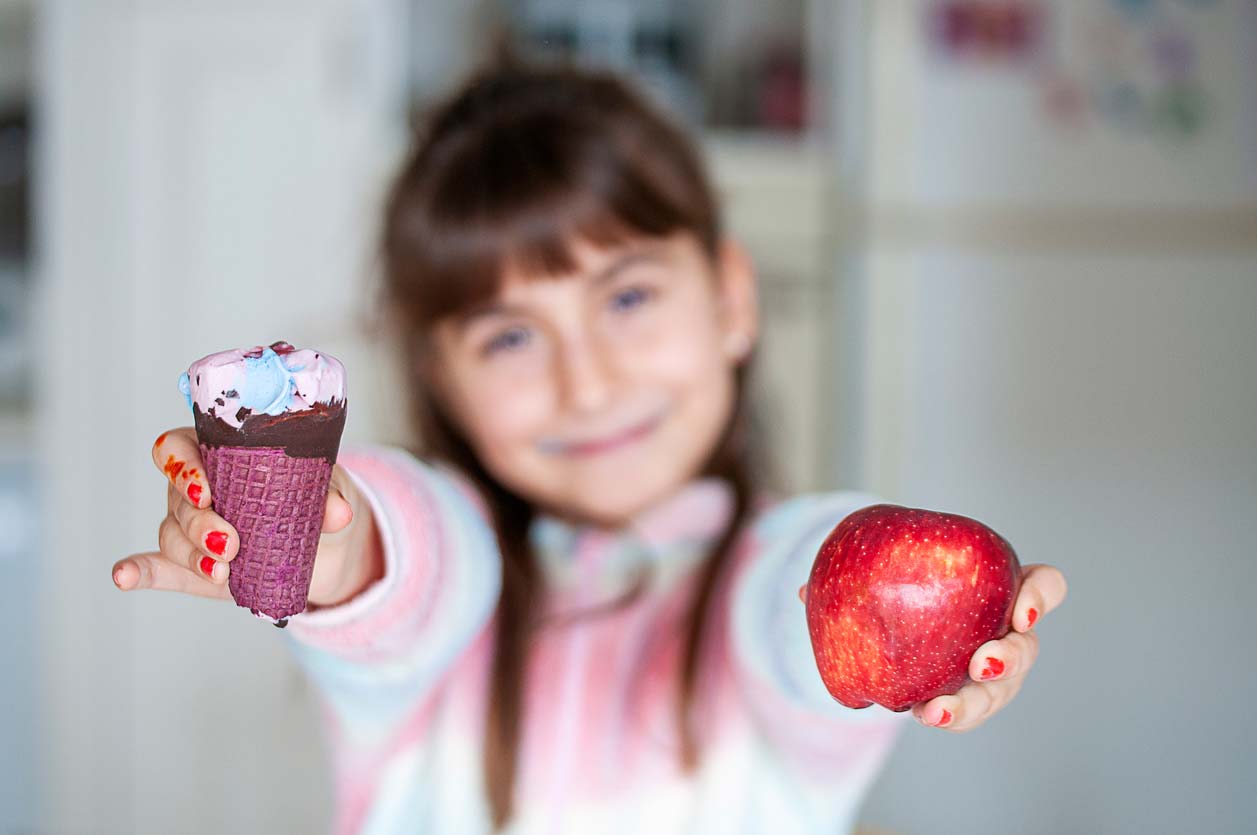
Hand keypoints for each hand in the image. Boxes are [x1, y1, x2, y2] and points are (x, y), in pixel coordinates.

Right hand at [112, 427, 361, 604]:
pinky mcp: (192, 568)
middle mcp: (198, 488)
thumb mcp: (330, 493)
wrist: (324, 551)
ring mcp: (192, 530)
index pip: (181, 446)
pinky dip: (139, 572)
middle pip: (177, 497)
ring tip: (224, 570)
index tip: (206, 488)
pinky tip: (123, 577)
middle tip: (230, 543)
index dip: (182, 464)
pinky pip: (157, 567)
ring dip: (193, 554)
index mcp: (224, 455)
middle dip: (199, 522)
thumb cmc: (318, 503)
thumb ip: (331, 497)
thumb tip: (338, 511)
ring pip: (173, 535)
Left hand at [797, 563, 1067, 730]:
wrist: (890, 622)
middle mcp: (1006, 630)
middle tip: (982, 663)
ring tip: (935, 711)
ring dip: (972, 703)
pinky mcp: (968, 698)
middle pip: (1027, 648)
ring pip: (999, 692)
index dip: (1040, 598)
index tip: (1019, 612)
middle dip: (1010, 659)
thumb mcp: (879, 567)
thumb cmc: (898, 582)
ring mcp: (991, 670)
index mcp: (1000, 585)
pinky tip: (921, 715)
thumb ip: (850, 574)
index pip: (1044, 586)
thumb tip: (804, 590)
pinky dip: (945, 715)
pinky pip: (964, 712)